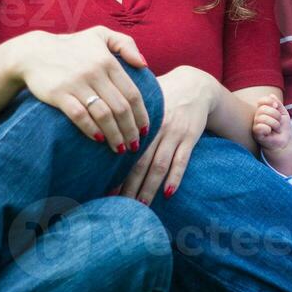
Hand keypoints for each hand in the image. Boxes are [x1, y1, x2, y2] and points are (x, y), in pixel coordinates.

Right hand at [12, 27, 150, 152]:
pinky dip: (91, 129)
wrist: (34, 52)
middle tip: (135, 145)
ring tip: (119, 148)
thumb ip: (125, 44)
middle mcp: (94, 72)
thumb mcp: (100, 34)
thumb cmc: (72, 47)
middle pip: (121, 108)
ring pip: (103, 114)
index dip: (141, 115)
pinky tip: (99, 139)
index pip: (132, 93)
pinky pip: (79, 115)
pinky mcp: (59, 94)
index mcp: (107, 61)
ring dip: (114, 135)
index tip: (145, 130)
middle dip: (131, 130)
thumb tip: (144, 65)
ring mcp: (76, 83)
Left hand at [119, 66, 216, 203]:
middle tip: (121, 206)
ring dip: (150, 187)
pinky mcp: (190, 137)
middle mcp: (156, 128)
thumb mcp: (141, 101)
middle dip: (130, 186)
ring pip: (160, 165)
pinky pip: (182, 160)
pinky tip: (168, 193)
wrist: (194, 85)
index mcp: (139, 121)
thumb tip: (97, 127)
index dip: (116, 172)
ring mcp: (174, 133)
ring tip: (141, 205)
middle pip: (140, 162)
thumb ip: (123, 115)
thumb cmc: (162, 96)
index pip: (125, 151)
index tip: (107, 190)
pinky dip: (175, 177)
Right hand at [251, 95, 291, 153]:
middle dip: (275, 115)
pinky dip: (268, 129)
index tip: (276, 106)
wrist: (285, 141)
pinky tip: (270, 132)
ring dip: (274, 123)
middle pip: (262, 109)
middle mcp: (257, 116)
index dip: (269, 101)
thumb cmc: (283, 128)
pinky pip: (259, 127)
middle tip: (279, 121)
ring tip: (276, 128)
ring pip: (262, 118)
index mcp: (263, 110)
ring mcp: (256, 125)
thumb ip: (278, 104)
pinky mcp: (256, 133)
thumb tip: (271, 95)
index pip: (261, 100)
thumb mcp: (283, 113)